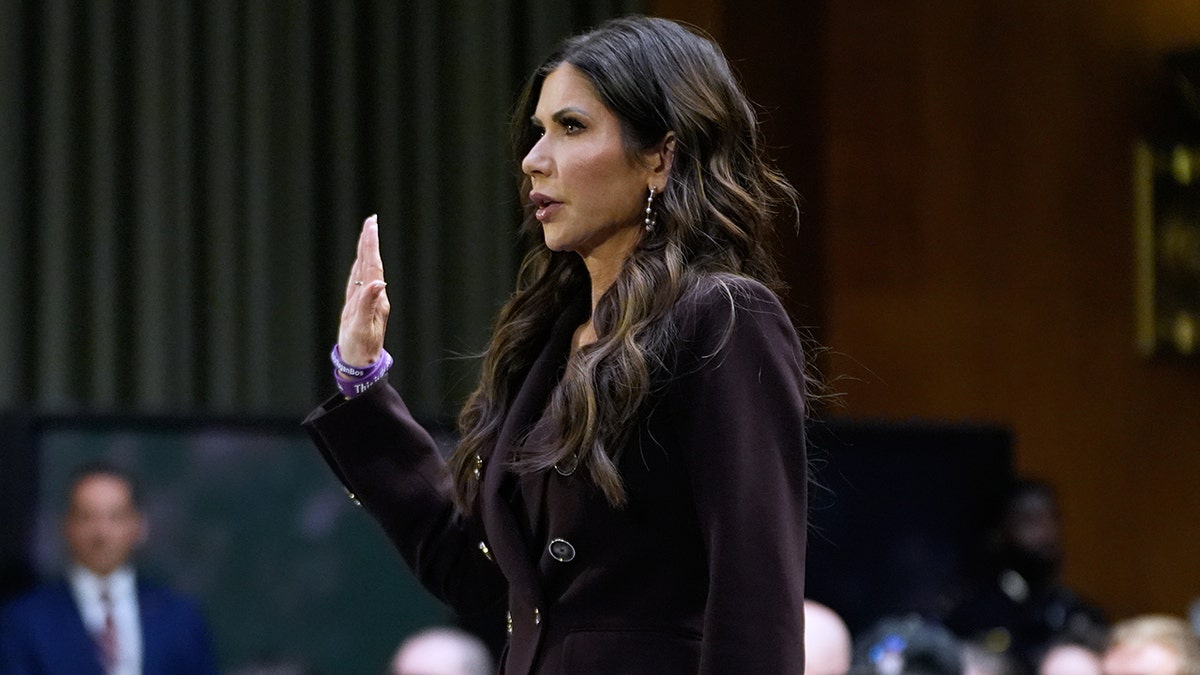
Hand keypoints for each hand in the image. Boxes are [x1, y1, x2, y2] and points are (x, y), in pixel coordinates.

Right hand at [337, 215, 390, 368]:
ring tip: (367, 233)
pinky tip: (359, 260)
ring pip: (365, 270)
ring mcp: (367, 300)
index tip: (371, 226)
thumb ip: (369, 304)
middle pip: (370, 263)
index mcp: (375, 299)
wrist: (360, 363)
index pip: (373, 266)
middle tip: (371, 221)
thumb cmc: (361, 347)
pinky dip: (359, 266)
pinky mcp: (359, 305)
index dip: (371, 246)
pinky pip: (358, 280)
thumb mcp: (364, 327)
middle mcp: (373, 296)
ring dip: (366, 251)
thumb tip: (378, 282)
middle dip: (370, 242)